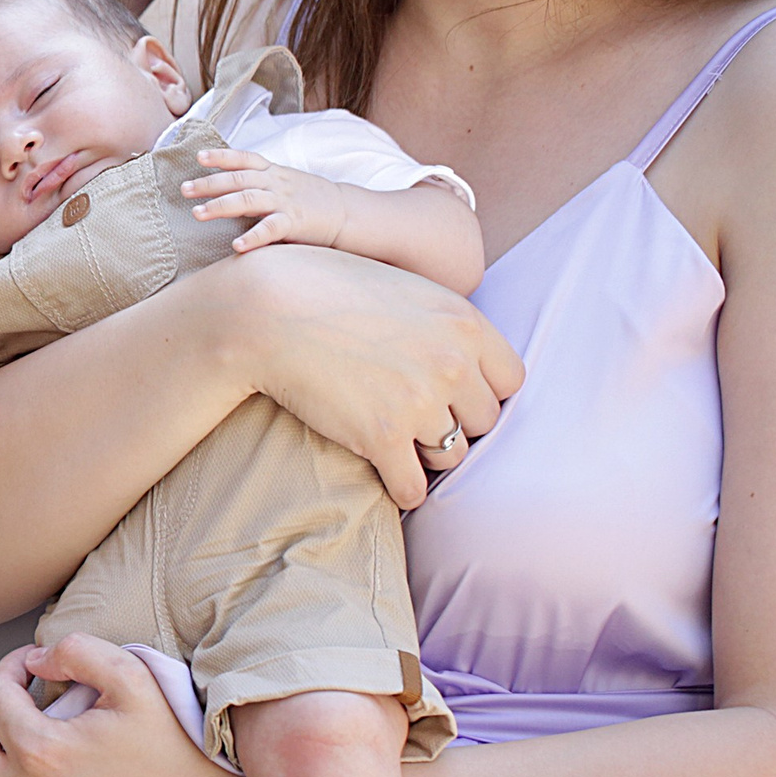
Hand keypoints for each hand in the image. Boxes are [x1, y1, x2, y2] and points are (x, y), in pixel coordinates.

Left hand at [184, 148, 348, 253]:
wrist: (347, 212)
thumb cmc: (310, 199)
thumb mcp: (285, 182)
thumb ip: (259, 182)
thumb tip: (227, 186)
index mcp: (273, 172)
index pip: (244, 159)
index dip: (221, 156)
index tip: (198, 157)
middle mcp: (276, 183)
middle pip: (238, 179)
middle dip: (209, 183)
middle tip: (184, 189)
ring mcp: (285, 202)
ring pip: (248, 200)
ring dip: (220, 206)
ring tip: (197, 214)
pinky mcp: (295, 223)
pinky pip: (271, 229)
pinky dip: (253, 237)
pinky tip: (236, 246)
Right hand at [221, 243, 521, 506]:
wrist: (264, 311)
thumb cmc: (322, 289)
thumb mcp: (401, 288)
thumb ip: (441, 321)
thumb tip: (463, 355)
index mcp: (463, 321)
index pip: (511, 379)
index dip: (481, 390)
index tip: (454, 395)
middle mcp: (452, 363)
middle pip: (484, 421)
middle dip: (454, 422)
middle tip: (416, 417)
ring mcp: (419, 403)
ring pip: (452, 456)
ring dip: (427, 455)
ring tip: (397, 441)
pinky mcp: (382, 438)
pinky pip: (414, 488)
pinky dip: (403, 488)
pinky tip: (387, 476)